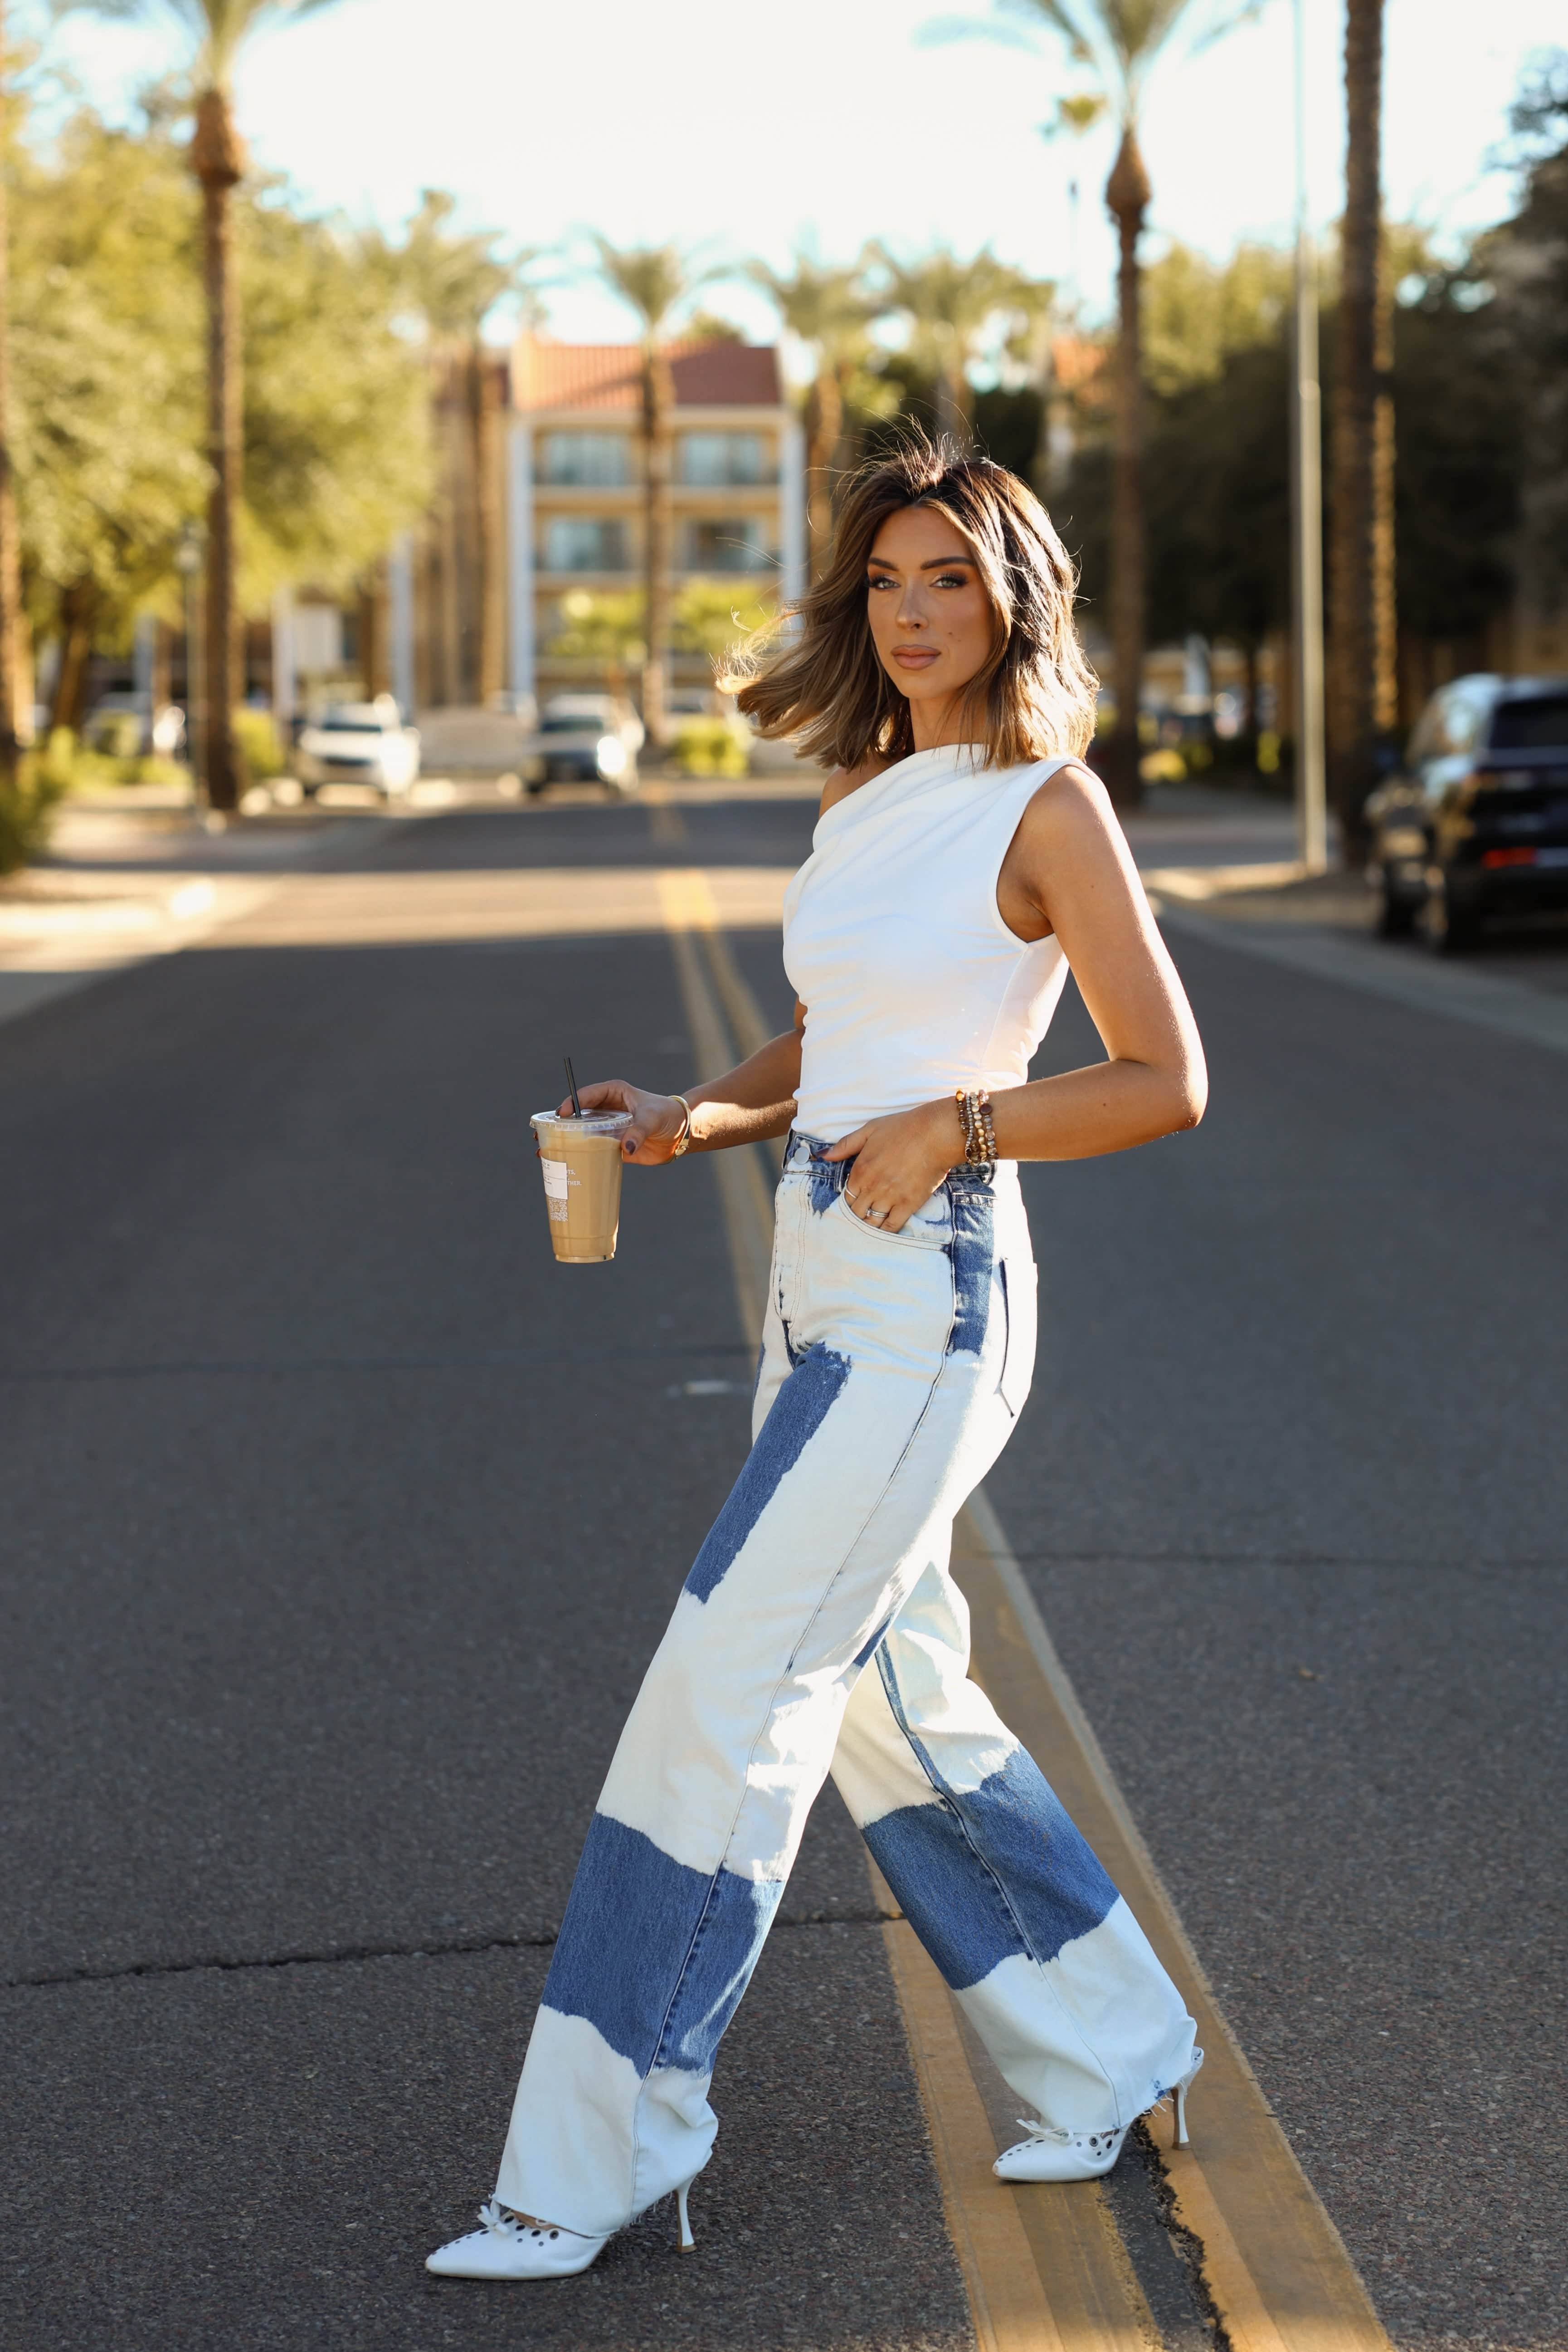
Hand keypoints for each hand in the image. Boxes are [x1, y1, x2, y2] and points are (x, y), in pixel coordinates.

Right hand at [554, 1078, 689, 1163]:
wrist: (680, 1135)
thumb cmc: (667, 1116)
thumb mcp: (652, 1119)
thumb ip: (638, 1131)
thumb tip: (626, 1147)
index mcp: (613, 1093)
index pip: (587, 1096)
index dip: (571, 1104)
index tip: (561, 1114)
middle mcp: (605, 1108)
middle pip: (576, 1115)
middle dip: (557, 1124)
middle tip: (539, 1133)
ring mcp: (606, 1127)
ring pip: (579, 1132)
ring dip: (561, 1140)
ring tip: (542, 1151)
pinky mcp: (610, 1144)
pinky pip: (590, 1149)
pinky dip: (576, 1155)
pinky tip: (562, 1163)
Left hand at [821, 1098, 963, 1231]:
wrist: (935, 1134)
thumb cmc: (903, 1128)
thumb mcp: (869, 1130)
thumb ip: (845, 1145)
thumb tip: (824, 1156)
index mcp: (860, 1170)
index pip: (847, 1196)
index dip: (849, 1202)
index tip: (854, 1204)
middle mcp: (871, 1187)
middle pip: (856, 1212)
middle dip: (856, 1216)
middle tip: (860, 1220)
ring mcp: (889, 1198)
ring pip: (871, 1222)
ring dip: (868, 1226)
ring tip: (869, 1229)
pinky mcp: (908, 1205)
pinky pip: (891, 1227)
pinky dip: (885, 1232)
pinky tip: (883, 1233)